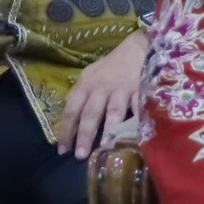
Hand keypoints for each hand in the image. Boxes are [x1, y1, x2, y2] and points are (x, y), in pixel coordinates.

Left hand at [57, 30, 145, 158]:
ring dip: (108, 130)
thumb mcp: (90, 75)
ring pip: (113, 112)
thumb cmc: (112, 65)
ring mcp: (122, 90)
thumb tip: (67, 109)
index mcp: (86, 85)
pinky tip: (134, 135)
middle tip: (79, 155)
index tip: (62, 149)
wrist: (138, 48)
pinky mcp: (140, 90)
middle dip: (84, 135)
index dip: (65, 130)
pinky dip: (136, 120)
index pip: (71, 110)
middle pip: (90, 113)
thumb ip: (79, 92)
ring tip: (104, 147)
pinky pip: (138, 107)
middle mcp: (101, 88)